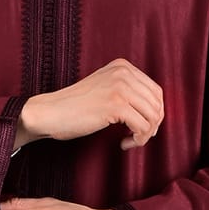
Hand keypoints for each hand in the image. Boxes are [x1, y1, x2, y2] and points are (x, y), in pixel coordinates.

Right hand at [15, 59, 162, 150]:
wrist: (50, 112)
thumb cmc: (76, 106)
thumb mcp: (105, 88)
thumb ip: (128, 91)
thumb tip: (157, 112)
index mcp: (122, 66)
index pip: (156, 91)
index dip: (154, 113)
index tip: (141, 127)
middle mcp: (123, 72)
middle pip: (158, 104)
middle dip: (152, 126)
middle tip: (137, 138)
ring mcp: (120, 87)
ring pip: (153, 117)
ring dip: (145, 135)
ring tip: (130, 141)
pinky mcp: (116, 105)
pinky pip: (143, 127)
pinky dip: (137, 140)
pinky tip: (122, 143)